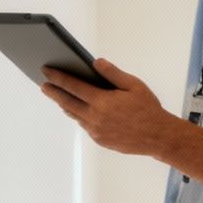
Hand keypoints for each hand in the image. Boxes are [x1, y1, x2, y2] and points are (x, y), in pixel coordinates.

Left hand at [41, 58, 176, 156]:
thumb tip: (96, 62)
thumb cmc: (148, 109)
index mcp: (102, 101)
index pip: (73, 86)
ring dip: (64, 105)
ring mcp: (96, 131)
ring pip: (74, 115)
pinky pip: (84, 125)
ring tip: (58, 97)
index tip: (47, 71)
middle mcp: (95, 117)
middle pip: (67, 102)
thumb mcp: (134, 85)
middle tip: (44, 85)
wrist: (158, 136)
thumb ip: (112, 73)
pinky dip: (78, 115)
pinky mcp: (99, 140)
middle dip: (54, 92)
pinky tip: (77, 110)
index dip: (58, 78)